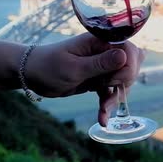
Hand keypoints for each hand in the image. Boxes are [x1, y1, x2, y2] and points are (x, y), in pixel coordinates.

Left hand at [25, 33, 145, 125]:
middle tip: (107, 92)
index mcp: (100, 41)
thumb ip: (100, 63)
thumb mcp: (73, 68)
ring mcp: (102, 66)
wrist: (31, 75)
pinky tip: (103, 119)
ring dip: (116, 98)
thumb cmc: (48, 66)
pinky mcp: (98, 79)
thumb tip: (125, 55)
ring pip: (123, 81)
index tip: (116, 80)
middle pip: (131, 65)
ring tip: (103, 112)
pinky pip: (111, 92)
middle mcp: (104, 51)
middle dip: (123, 83)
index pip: (129, 49)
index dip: (129, 66)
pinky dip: (108, 105)